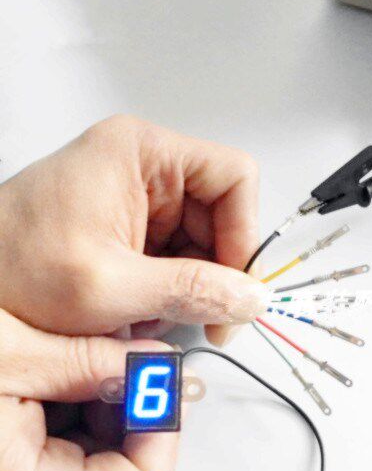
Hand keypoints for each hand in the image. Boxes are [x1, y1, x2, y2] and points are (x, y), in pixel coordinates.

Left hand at [0, 115, 268, 345]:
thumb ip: (189, 291)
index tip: (237, 285)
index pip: (233, 178)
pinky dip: (168, 293)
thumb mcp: (108, 287)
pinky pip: (176, 259)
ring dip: (189, 288)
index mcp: (139, 152)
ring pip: (202, 244)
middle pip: (221, 216)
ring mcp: (136, 200)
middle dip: (216, 272)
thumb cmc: (8, 265)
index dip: (244, 233)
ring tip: (151, 314)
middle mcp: (142, 169)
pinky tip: (139, 310)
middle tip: (207, 318)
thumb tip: (248, 297)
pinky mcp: (129, 229)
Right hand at [0, 308, 181, 470]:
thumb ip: (89, 361)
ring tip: (82, 352)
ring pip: (95, 455)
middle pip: (125, 469)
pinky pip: (59, 446)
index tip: (158, 378)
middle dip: (131, 405)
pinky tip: (54, 367)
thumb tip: (151, 364)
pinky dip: (69, 405)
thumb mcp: (4, 354)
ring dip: (101, 400)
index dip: (163, 428)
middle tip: (124, 352)